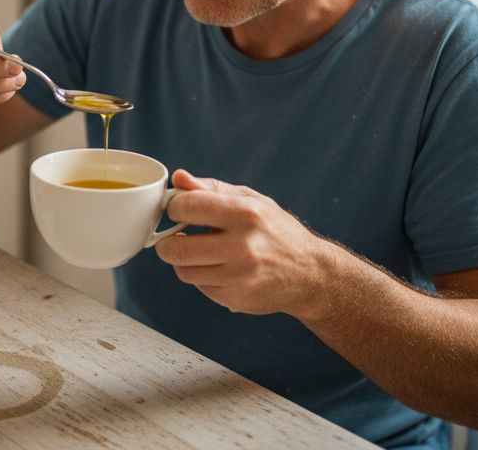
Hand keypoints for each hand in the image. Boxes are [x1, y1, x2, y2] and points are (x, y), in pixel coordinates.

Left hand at [155, 169, 330, 316]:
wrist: (309, 272)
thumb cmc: (276, 230)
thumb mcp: (250, 200)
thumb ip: (210, 188)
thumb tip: (177, 178)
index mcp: (245, 213)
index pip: (186, 207)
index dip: (175, 207)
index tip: (179, 210)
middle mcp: (243, 246)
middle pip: (176, 249)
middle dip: (167, 242)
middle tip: (175, 238)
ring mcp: (239, 276)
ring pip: (183, 271)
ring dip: (184, 261)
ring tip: (200, 252)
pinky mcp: (235, 298)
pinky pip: (200, 286)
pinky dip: (202, 277)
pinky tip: (219, 268)